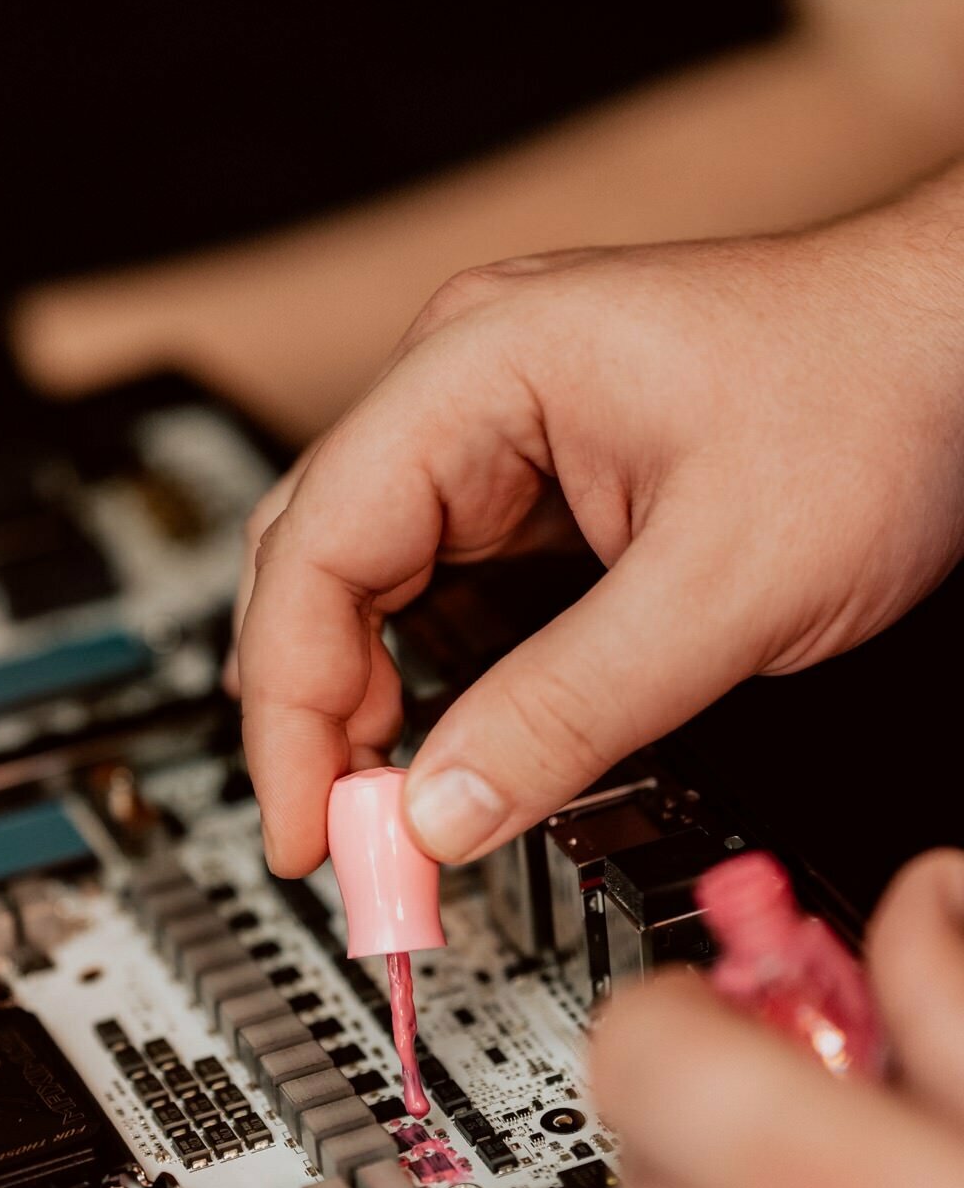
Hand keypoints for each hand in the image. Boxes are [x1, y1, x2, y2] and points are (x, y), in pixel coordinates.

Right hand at [231, 179, 963, 875]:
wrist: (959, 345)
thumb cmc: (875, 397)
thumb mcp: (725, 586)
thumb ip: (570, 710)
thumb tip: (442, 811)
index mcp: (476, 365)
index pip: (315, 548)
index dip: (291, 705)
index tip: (310, 828)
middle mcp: (461, 378)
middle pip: (314, 559)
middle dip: (314, 711)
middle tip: (341, 842)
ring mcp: (493, 419)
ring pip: (366, 570)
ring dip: (359, 690)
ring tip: (380, 806)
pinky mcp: (534, 463)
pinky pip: (435, 571)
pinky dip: (419, 660)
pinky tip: (429, 729)